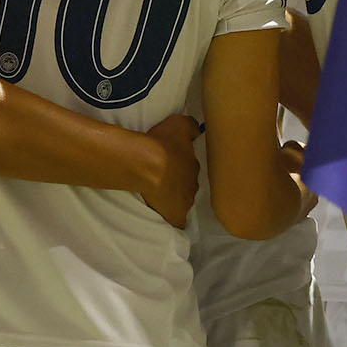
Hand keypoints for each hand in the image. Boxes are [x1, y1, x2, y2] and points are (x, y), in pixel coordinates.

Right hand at [139, 113, 201, 227]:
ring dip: (174, 199)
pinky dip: (174, 220)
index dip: (180, 166)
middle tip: (162, 178)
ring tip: (159, 195)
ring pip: (183, 202)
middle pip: (187, 185)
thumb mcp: (180, 124)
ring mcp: (185, 202)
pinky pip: (178, 222)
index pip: (190, 167)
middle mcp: (192, 184)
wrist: (148, 163)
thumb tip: (198, 130)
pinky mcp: (175, 215)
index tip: (169, 163)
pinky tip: (168, 219)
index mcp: (194, 165)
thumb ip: (191, 126)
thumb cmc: (163, 143)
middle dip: (177, 183)